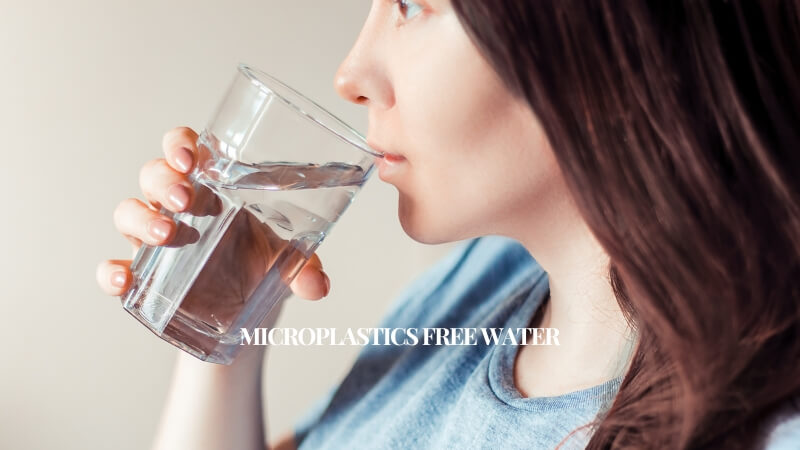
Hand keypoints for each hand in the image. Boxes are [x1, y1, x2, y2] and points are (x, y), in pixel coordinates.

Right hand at [95, 127, 330, 310]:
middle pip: (154, 175)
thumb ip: (305, 268)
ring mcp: (157, 239)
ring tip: (165, 235)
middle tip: (186, 199)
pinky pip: (114, 267)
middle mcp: (179, 207)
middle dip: (164, 181)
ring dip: (140, 218)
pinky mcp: (146, 276)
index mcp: (213, 187)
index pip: (186, 148)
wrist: (249, 313)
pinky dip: (112, 273)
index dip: (180, 144)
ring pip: (128, 212)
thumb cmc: (263, 265)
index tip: (192, 157)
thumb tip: (318, 286)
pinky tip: (124, 282)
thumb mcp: (288, 261)